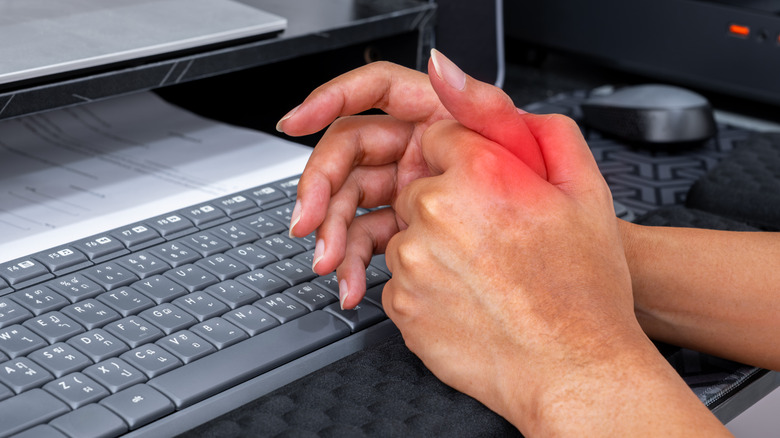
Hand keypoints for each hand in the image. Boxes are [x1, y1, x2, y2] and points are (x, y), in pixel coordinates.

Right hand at [277, 50, 544, 307]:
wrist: (556, 279)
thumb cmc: (548, 208)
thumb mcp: (523, 152)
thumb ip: (482, 104)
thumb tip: (440, 65)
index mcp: (437, 120)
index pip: (376, 93)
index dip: (331, 98)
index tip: (295, 121)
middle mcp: (414, 152)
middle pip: (349, 153)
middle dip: (320, 185)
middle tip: (306, 220)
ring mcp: (405, 192)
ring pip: (349, 200)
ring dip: (331, 231)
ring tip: (329, 264)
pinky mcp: (403, 230)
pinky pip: (365, 239)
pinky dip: (353, 262)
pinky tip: (352, 283)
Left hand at [382, 117, 728, 435]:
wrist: (572, 370)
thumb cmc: (583, 291)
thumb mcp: (585, 190)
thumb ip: (538, 130)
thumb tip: (485, 97)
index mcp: (481, 174)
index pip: (438, 138)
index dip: (464, 163)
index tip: (483, 188)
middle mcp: (436, 212)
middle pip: (419, 186)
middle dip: (447, 205)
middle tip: (493, 239)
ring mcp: (412, 261)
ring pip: (408, 233)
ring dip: (435, 246)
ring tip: (485, 274)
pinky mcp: (400, 303)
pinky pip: (401, 278)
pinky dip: (426, 285)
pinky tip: (468, 298)